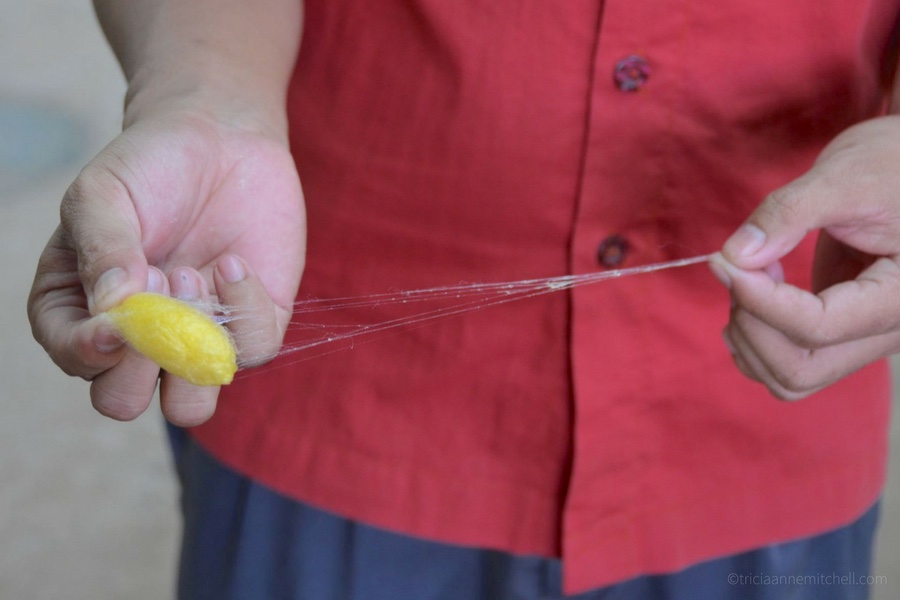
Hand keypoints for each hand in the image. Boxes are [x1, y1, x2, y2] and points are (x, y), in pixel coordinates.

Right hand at [28, 103, 305, 424]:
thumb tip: (114, 308)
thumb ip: (100, 248)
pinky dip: (243, 311)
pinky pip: (251, 352)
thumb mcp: (103, 193)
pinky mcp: (250, 326)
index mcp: (80, 309)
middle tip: (156, 291)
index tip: (117, 319)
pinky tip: (231, 260)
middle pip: (123, 402)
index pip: (76, 361)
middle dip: (139, 365)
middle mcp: (136, 338)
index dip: (91, 353)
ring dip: (191, 353)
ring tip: (190, 278)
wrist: (222, 138)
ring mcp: (195, 338)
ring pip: (190, 406)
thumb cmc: (148, 167)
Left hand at [709, 115, 899, 399]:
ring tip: (748, 275)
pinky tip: (753, 289)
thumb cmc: (893, 163)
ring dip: (748, 336)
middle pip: (799, 369)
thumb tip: (734, 257)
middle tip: (737, 267)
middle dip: (750, 323)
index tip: (723, 261)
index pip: (817, 328)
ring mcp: (863, 338)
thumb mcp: (844, 175)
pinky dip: (754, 338)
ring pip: (789, 378)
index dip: (758, 300)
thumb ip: (788, 213)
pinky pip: (789, 363)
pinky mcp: (839, 331)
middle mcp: (888, 332)